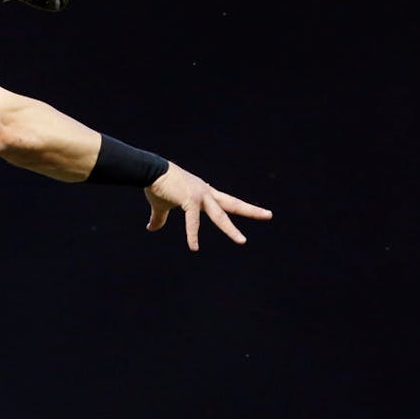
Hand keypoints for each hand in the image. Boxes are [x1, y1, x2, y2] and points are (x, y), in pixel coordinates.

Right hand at [144, 163, 271, 250]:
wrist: (150, 171)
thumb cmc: (157, 185)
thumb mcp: (161, 204)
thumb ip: (160, 218)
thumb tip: (150, 229)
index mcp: (204, 193)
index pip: (227, 202)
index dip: (241, 208)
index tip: (255, 211)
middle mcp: (206, 193)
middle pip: (233, 204)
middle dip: (252, 210)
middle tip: (269, 215)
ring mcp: (200, 196)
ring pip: (220, 215)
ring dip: (231, 229)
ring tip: (242, 241)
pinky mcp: (189, 200)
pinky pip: (192, 221)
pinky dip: (193, 235)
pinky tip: (194, 247)